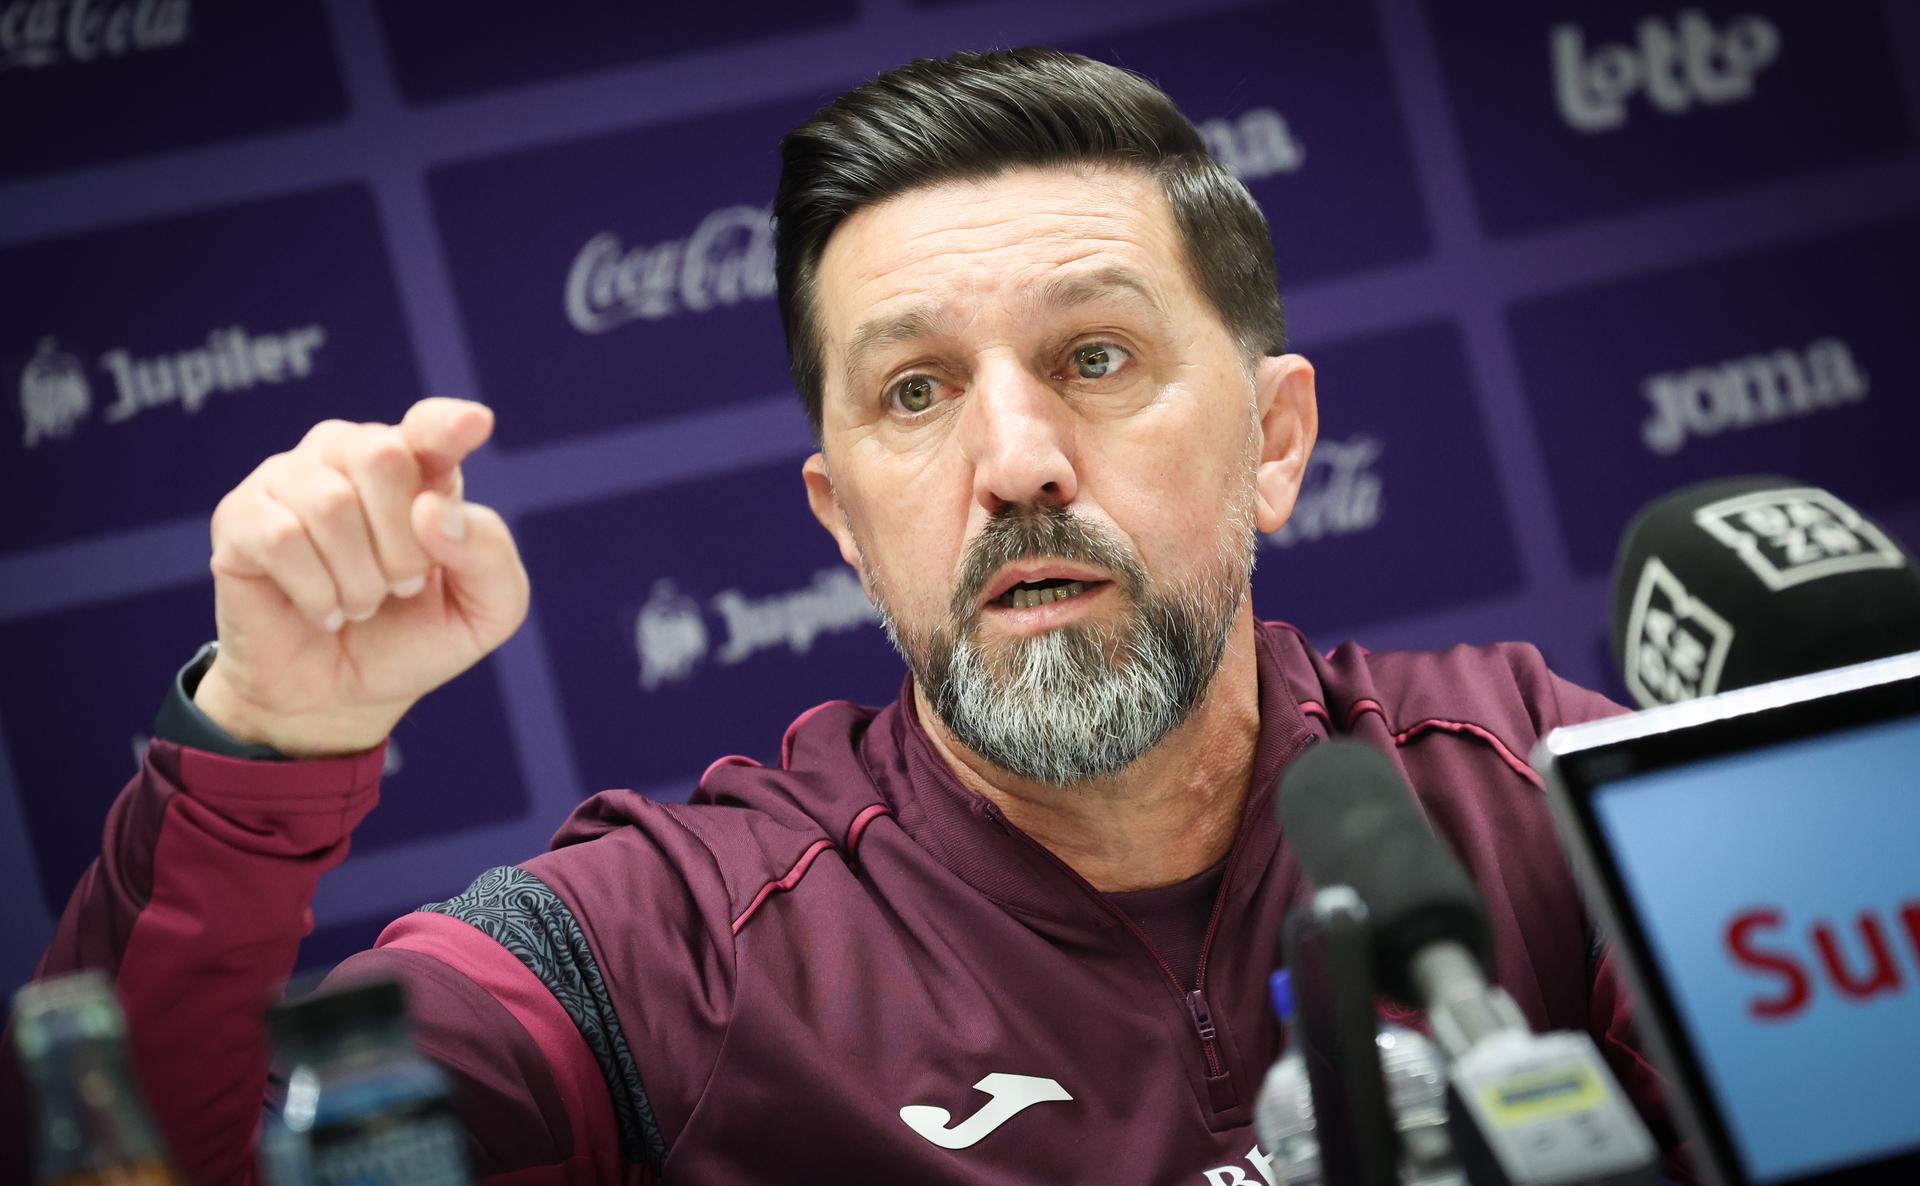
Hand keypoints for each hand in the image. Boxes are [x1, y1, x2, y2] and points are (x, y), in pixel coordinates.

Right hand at [195, 398, 528, 756]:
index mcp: (420, 467)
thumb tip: (432, 511)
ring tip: (360, 605)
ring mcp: (290, 480)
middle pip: (383, 456)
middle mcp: (351, 456)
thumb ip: (490, 555)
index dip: (448, 424)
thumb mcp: (487, 612)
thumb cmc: (413, 640)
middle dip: (405, 544)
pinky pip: (281, 537)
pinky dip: (315, 591)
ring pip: (331, 503)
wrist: (339, 697)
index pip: (432, 427)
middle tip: (401, 586)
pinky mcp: (240, 517)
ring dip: (359, 579)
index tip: (473, 425)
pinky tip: (321, 610)